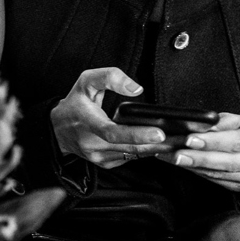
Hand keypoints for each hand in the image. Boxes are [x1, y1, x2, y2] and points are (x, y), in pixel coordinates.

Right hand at [51, 67, 176, 168]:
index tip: (158, 132)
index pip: (112, 132)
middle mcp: (92, 143)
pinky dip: (145, 152)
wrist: (58, 129)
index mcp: (87, 121)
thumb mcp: (86, 81)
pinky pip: (130, 159)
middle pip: (129, 147)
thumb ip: (110, 77)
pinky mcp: (104, 163)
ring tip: (177, 142)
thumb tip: (136, 88)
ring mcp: (98, 156)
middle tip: (181, 139)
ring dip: (156, 150)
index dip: (136, 134)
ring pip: (133, 155)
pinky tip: (159, 145)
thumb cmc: (75, 103)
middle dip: (157, 144)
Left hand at [156, 113, 239, 210]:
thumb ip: (221, 123)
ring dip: (193, 167)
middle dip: (199, 158)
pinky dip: (198, 173)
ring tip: (170, 158)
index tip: (190, 139)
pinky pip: (219, 181)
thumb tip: (196, 125)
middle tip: (174, 154)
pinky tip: (182, 165)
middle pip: (230, 162)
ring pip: (222, 174)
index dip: (214, 141)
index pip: (239, 141)